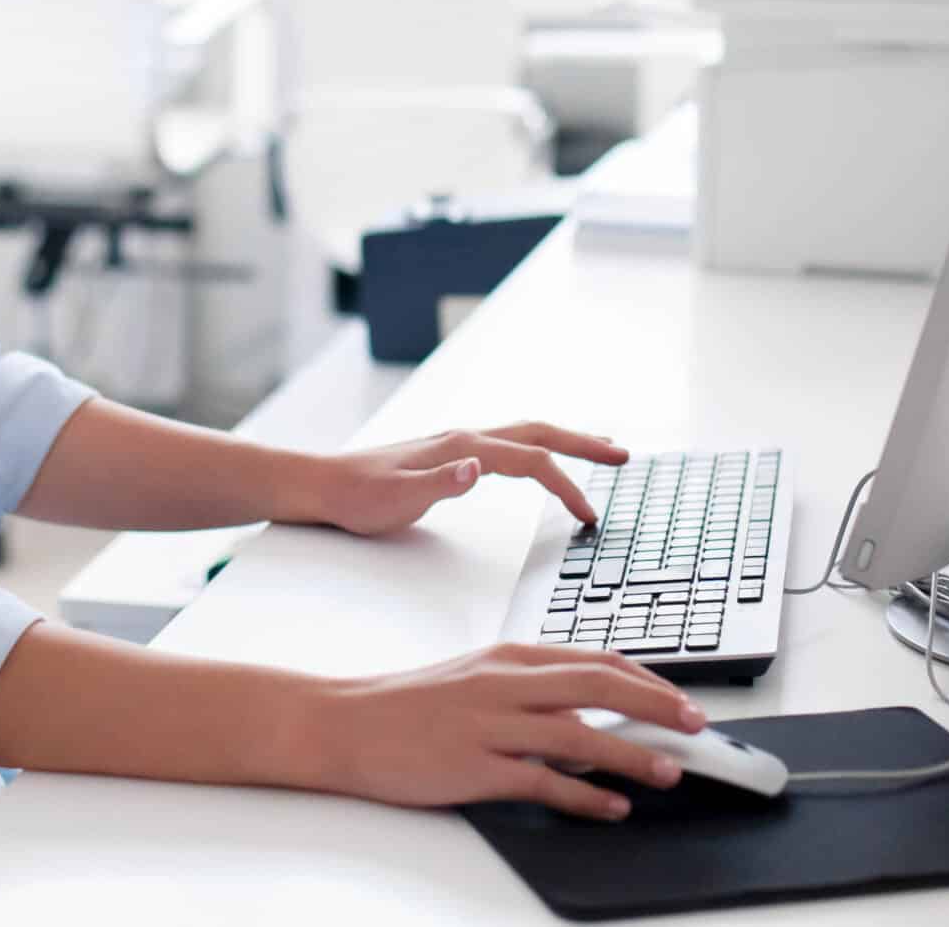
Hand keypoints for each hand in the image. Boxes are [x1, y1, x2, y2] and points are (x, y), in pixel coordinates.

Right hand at [291, 642, 706, 818]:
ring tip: (670, 772)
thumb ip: (532, 691)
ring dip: (633, 754)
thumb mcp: (477, 680)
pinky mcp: (475, 767)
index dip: (648, 680)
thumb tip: (587, 716)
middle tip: (698, 727)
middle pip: (599, 685)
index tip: (682, 699)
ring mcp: (490, 725)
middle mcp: (506, 684)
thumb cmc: (411, 704)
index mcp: (510, 657)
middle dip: (657, 706)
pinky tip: (614, 807)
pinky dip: (586, 796)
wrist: (348, 723)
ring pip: (580, 734)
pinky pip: (543, 781)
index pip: (596, 660)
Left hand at [299, 421, 627, 536]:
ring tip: (599, 449)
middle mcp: (466, 438)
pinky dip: (538, 448)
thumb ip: (439, 483)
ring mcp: (460, 443)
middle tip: (623, 456)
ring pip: (526, 434)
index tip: (590, 516)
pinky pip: (509, 445)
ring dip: (566, 440)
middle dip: (584, 443)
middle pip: (540, 432)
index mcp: (462, 447)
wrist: (324, 485)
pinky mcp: (452, 455)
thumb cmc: (358, 497)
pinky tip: (541, 461)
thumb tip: (478, 468)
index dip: (567, 486)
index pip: (532, 461)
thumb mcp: (396, 498)